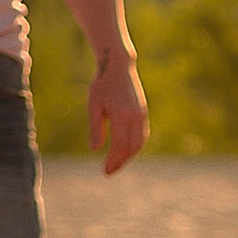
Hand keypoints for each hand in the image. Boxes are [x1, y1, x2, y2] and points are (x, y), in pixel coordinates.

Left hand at [88, 53, 150, 176]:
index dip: (113, 161)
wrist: (118, 66)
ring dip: (129, 156)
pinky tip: (125, 151)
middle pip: (132, 148)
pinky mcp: (143, 112)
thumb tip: (94, 150)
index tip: (105, 171)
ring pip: (140, 142)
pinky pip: (142, 134)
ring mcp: (142, 114)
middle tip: (109, 171)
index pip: (120, 146)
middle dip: (121, 162)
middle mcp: (135, 116)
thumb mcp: (93, 105)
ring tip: (116, 163)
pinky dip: (135, 146)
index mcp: (122, 115)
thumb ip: (95, 128)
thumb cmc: (102, 85)